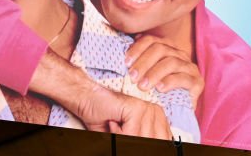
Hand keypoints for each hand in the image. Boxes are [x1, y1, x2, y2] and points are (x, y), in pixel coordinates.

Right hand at [30, 51, 170, 137]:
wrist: (88, 100)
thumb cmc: (106, 118)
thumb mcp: (130, 137)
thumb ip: (142, 141)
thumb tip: (156, 150)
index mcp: (159, 119)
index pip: (162, 142)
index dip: (145, 144)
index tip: (128, 135)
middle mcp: (157, 112)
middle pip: (153, 142)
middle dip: (133, 141)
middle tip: (120, 131)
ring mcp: (148, 109)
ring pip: (142, 140)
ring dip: (123, 138)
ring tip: (115, 125)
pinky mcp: (137, 108)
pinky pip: (131, 134)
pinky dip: (118, 134)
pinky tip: (112, 122)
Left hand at [125, 35, 203, 109]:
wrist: (174, 112)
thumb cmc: (156, 91)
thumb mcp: (145, 74)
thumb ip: (138, 61)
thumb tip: (121, 50)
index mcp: (167, 47)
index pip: (151, 40)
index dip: (137, 48)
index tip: (126, 62)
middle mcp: (179, 54)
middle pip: (160, 49)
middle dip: (144, 63)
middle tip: (132, 77)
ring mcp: (190, 67)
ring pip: (171, 62)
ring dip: (154, 73)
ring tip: (142, 86)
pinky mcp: (197, 82)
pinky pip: (183, 78)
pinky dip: (170, 82)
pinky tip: (159, 89)